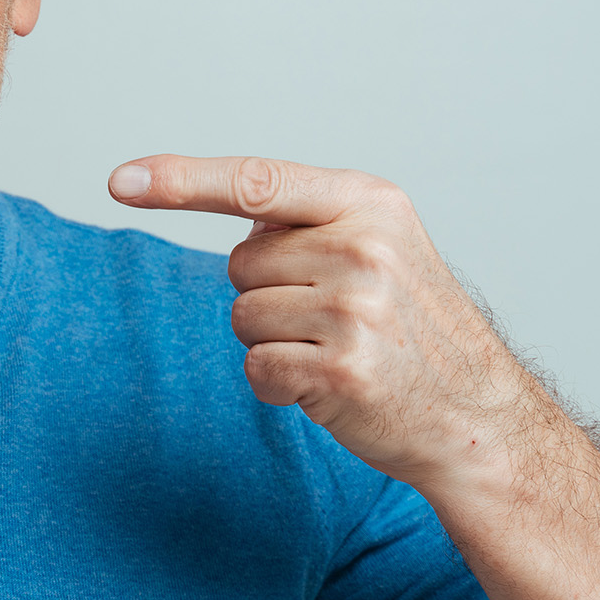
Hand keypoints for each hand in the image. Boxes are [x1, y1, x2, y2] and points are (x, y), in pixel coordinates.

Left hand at [108, 155, 540, 493]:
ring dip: (275, 342)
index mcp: (370, 203)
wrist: (479, 419)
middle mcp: (363, 248)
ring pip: (243, 316)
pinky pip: (256, 367)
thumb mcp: (382, 246)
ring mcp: (355, 309)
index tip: (121, 181)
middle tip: (337, 320)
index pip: (254, 182)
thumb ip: (308, 222)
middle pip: (241, 264)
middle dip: (271, 295)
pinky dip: (279, 385)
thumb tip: (219, 210)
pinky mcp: (342, 370)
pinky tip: (331, 388)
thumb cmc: (414, 331)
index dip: (181, 180)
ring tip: (341, 351)